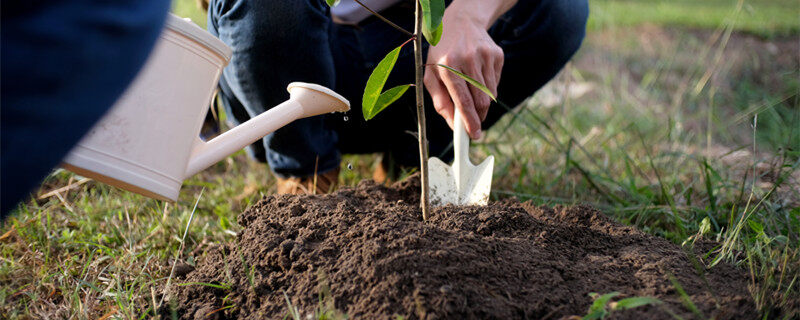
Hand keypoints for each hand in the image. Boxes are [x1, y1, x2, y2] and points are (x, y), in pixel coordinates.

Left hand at [424, 2, 504, 139]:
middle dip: (478, 117)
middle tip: (474, 124)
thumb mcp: (432, 74)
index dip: (469, 121)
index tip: (474, 135)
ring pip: (490, 94)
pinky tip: (478, 78)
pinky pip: (496, 83)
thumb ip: (440, 100)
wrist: (462, 21)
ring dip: (482, 103)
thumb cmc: (442, 53)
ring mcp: (485, 56)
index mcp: (448, 65)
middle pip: (480, 100)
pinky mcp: (497, 55)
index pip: (462, 100)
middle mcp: (468, 60)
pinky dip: (488, 89)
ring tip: (472, 94)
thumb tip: (452, 124)